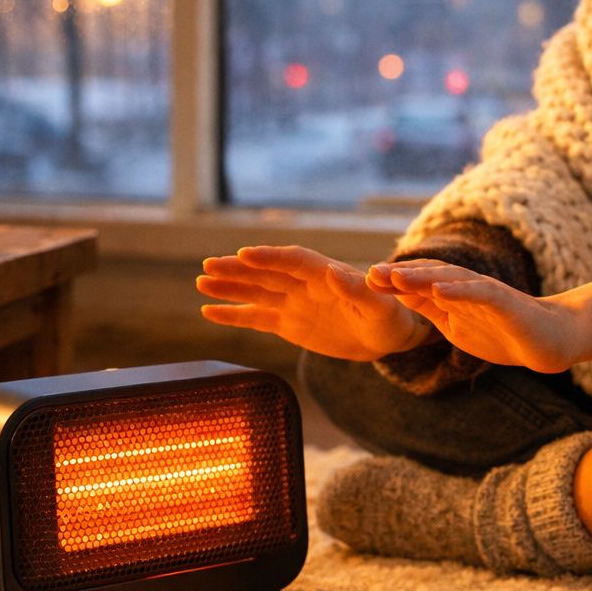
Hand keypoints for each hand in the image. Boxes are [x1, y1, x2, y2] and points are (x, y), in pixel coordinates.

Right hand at [198, 245, 430, 360]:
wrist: (387, 336)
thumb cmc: (390, 317)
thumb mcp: (379, 306)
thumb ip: (357, 290)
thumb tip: (333, 271)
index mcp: (326, 273)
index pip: (293, 261)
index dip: (270, 257)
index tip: (245, 254)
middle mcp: (304, 283)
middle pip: (266, 273)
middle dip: (238, 269)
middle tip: (208, 265)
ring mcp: (293, 302)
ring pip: (256, 292)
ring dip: (229, 287)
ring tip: (201, 282)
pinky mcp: (288, 323)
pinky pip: (256, 317)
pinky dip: (233, 314)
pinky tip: (208, 310)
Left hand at [366, 260, 578, 372]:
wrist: (548, 340)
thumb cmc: (502, 333)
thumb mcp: (455, 325)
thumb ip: (430, 310)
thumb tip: (397, 300)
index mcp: (451, 295)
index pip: (416, 285)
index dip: (389, 283)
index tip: (360, 283)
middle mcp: (464, 287)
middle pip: (427, 277)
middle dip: (398, 275)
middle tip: (368, 274)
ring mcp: (484, 292)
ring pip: (449, 280)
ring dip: (422, 277)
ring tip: (397, 276)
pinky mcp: (504, 301)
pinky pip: (479, 293)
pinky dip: (459, 290)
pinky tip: (440, 291)